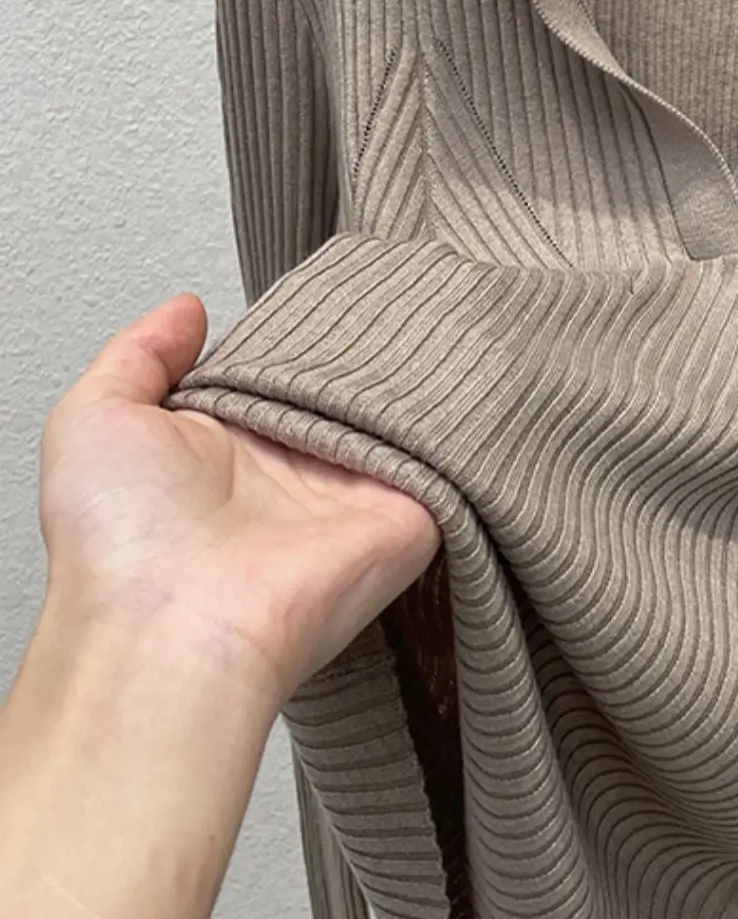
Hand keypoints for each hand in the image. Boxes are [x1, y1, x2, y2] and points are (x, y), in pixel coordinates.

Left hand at [36, 291, 439, 714]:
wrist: (174, 628)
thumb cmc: (121, 541)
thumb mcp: (95, 417)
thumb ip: (140, 354)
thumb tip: (190, 310)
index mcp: (225, 450)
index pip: (276, 375)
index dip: (293, 333)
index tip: (315, 290)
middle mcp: (290, 476)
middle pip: (344, 392)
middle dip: (360, 345)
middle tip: (377, 292)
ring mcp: (353, 498)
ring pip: (400, 418)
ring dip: (411, 374)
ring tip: (428, 312)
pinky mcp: (409, 521)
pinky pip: (451, 458)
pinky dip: (458, 419)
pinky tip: (461, 366)